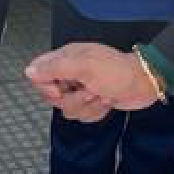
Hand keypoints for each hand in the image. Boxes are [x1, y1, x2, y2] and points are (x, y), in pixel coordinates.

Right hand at [26, 42, 154, 121]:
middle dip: (70, 99)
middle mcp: (71, 73)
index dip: (46, 86)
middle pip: (51, 95)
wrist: (144, 84)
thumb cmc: (118, 71)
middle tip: (87, 91)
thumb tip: (29, 71)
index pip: (38, 73)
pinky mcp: (91, 101)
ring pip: (67, 108)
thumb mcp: (84, 66)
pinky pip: (81, 115)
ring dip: (86, 106)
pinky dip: (95, 111)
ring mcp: (81, 88)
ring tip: (100, 95)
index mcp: (66, 58)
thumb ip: (54, 68)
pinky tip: (105, 101)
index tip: (61, 88)